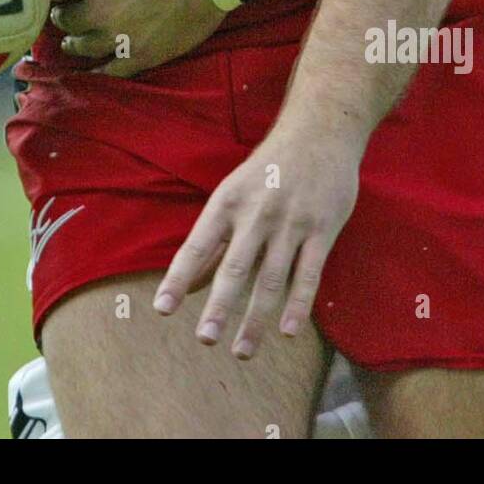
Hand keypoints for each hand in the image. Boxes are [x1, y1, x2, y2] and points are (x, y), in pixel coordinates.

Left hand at [50, 0, 224, 76]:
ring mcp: (119, 38)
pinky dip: (97, 70)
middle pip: (64, 20)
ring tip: (74, 39)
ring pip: (82, 47)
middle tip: (66, 13)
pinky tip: (92, 69)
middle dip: (63, 14)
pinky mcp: (141, 56)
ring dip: (74, 41)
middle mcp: (97, 12)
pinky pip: (110, 71)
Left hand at [153, 116, 362, 358]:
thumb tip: (185, 286)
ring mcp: (290, 223)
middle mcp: (256, 213)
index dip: (179, 278)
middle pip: (234, 267)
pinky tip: (287, 332)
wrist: (319, 131)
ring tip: (241, 351)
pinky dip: (299, 305)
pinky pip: (309, 274)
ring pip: (271, 279)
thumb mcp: (235, 195)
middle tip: (204, 339)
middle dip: (219, 306)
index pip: (197, 246)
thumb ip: (214, 242)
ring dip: (256, 319)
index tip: (162, 308)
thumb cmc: (269, 169)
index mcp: (228, 202)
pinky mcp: (322, 229)